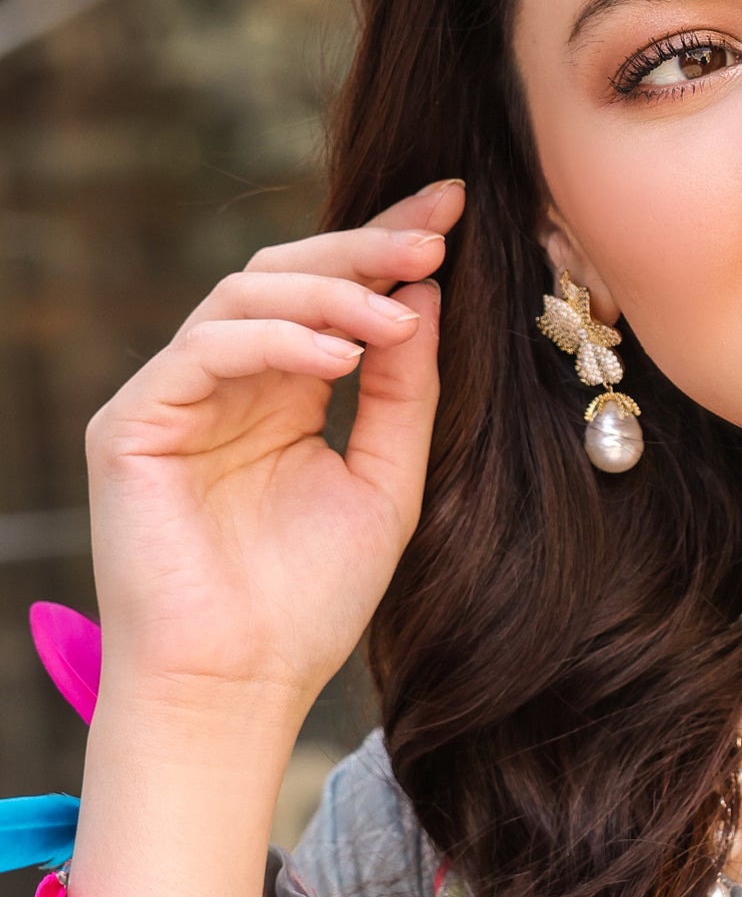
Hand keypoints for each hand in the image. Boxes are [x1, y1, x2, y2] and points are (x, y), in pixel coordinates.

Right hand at [82, 179, 462, 739]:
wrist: (240, 686)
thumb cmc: (310, 603)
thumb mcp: (387, 481)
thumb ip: (406, 391)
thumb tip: (427, 291)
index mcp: (282, 394)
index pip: (331, 295)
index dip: (387, 245)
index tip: (454, 209)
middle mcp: (225, 384)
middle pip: (285, 274)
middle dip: (363, 246)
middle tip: (434, 234)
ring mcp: (174, 398)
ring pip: (243, 295)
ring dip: (330, 292)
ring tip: (399, 312)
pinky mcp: (131, 422)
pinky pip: (202, 349)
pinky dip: (275, 340)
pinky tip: (340, 358)